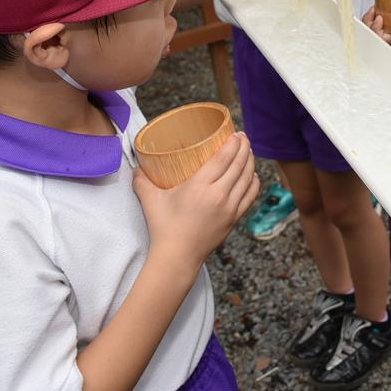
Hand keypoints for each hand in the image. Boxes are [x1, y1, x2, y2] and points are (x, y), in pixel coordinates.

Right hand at [133, 132, 259, 270]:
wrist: (177, 257)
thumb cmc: (163, 228)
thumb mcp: (150, 200)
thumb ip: (141, 180)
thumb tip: (136, 166)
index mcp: (200, 186)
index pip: (223, 158)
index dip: (233, 143)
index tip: (236, 133)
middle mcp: (219, 195)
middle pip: (239, 165)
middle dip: (244, 147)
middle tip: (242, 137)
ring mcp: (229, 208)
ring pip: (248, 178)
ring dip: (250, 162)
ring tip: (248, 151)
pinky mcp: (234, 219)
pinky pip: (250, 196)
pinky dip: (254, 182)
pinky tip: (253, 175)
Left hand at [362, 7, 390, 59]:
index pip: (378, 37)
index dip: (373, 28)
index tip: (379, 17)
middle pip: (375, 29)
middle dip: (369, 20)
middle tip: (374, 9)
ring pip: (381, 22)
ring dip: (376, 14)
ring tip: (378, 4)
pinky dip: (387, 8)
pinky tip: (390, 1)